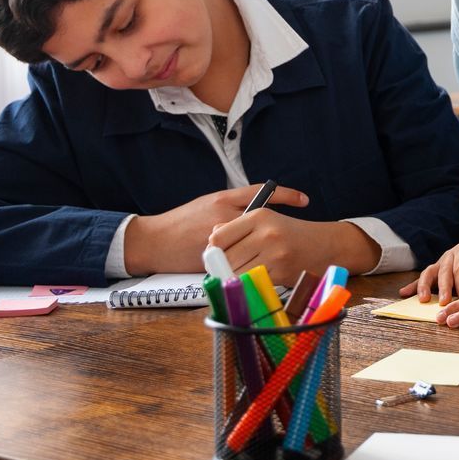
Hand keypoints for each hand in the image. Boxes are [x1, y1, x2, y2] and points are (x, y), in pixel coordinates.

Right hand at [123, 183, 308, 273]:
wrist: (153, 241)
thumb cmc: (181, 221)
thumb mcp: (208, 204)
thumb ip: (232, 206)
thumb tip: (258, 210)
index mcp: (223, 199)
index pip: (262, 194)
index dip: (286, 195)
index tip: (305, 200)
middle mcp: (225, 216)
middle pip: (263, 220)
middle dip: (280, 228)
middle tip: (296, 233)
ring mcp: (222, 238)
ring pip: (254, 243)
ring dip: (265, 249)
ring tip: (279, 251)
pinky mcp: (215, 258)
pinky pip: (240, 261)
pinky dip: (250, 263)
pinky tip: (258, 266)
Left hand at [207, 211, 379, 286]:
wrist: (327, 245)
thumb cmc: (292, 234)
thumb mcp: (266, 221)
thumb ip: (237, 227)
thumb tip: (211, 241)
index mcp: (260, 215)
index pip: (218, 236)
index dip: (213, 250)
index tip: (215, 257)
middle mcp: (267, 232)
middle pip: (225, 257)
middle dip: (221, 267)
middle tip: (224, 271)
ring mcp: (275, 253)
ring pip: (236, 272)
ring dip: (234, 278)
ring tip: (241, 276)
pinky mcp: (281, 272)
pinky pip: (253, 282)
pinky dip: (250, 284)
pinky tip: (256, 280)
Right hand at [404, 226, 458, 300]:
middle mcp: (451, 253)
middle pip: (445, 271)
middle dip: (445, 288)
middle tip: (446, 303)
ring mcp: (441, 260)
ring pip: (431, 272)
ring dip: (426, 286)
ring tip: (424, 300)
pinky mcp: (436, 268)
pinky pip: (424, 276)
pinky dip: (413, 285)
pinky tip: (403, 293)